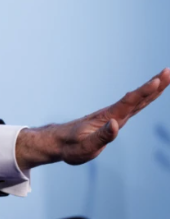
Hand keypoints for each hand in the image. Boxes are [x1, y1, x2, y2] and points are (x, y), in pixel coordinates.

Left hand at [16, 68, 169, 170]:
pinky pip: (131, 107)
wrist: (58, 142)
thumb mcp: (85, 146)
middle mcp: (112, 115)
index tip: (158, 80)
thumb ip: (101, 137)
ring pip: (136, 101)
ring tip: (164, 78)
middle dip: (153, 85)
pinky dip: (143, 99)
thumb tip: (116, 124)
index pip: (129, 102)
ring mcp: (113, 117)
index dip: (144, 92)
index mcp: (108, 118)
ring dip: (151, 90)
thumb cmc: (71, 147)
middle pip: (137, 98)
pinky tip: (148, 94)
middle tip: (168, 71)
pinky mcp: (112, 121)